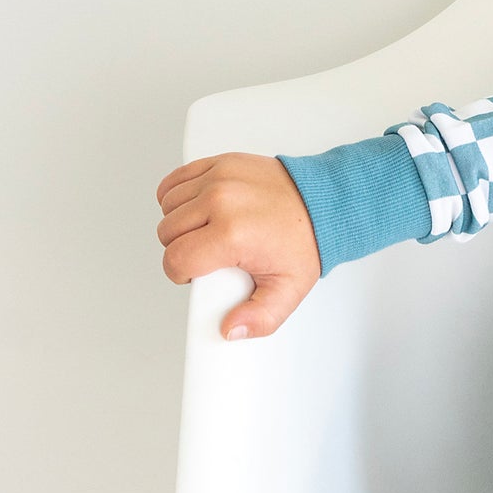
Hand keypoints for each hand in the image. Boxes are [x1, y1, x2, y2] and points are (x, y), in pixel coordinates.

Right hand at [155, 152, 322, 339]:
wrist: (324, 203)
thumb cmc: (305, 241)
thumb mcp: (288, 290)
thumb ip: (260, 318)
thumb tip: (230, 330)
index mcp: (233, 234)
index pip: (175, 259)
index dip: (181, 273)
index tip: (197, 274)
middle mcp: (221, 201)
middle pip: (168, 233)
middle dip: (182, 249)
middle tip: (208, 254)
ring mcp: (219, 177)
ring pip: (168, 206)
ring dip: (179, 223)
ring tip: (205, 232)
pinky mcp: (220, 162)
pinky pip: (175, 180)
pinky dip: (177, 196)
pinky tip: (196, 210)